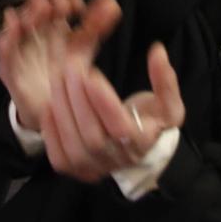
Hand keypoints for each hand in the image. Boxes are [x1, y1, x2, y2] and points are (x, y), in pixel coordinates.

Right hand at [0, 0, 121, 132]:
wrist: (53, 109)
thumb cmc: (66, 73)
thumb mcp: (84, 47)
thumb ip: (98, 25)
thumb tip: (112, 2)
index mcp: (53, 19)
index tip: (79, 10)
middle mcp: (35, 26)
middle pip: (35, 0)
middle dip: (48, 0)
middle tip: (62, 10)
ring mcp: (20, 44)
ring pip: (16, 18)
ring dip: (29, 13)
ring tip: (41, 15)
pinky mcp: (10, 66)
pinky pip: (3, 50)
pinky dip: (7, 37)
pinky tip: (15, 29)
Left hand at [39, 41, 185, 185]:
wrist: (137, 151)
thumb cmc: (152, 121)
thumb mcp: (168, 103)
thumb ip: (166, 80)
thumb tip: (157, 51)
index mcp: (142, 145)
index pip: (121, 129)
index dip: (104, 103)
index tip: (92, 74)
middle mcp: (117, 162)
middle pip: (93, 137)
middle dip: (78, 98)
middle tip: (70, 66)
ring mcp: (94, 169)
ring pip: (73, 145)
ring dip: (62, 107)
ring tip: (59, 76)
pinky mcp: (75, 170)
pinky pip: (58, 155)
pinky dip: (51, 128)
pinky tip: (51, 102)